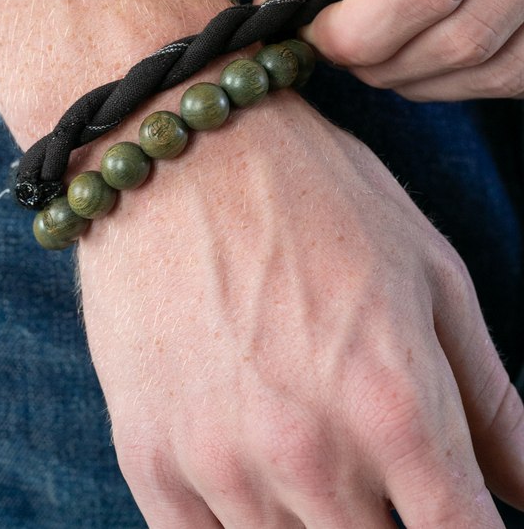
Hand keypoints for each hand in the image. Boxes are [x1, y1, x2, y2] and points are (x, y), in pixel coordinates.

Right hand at [77, 90, 523, 527]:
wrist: (173, 145)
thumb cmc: (309, 189)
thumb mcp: (425, 269)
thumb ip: (488, 399)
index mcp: (395, 405)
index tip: (451, 514)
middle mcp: (310, 454)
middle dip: (390, 520)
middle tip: (375, 465)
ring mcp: (219, 462)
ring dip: (315, 521)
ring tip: (304, 445)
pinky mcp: (148, 457)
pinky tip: (252, 478)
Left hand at [247, 0, 523, 100]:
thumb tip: (272, 4)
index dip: (357, 31)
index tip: (315, 31)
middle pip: (462, 35)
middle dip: (380, 61)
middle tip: (340, 43)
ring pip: (495, 66)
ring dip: (417, 78)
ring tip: (378, 44)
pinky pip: (523, 73)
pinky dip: (461, 80)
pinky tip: (426, 46)